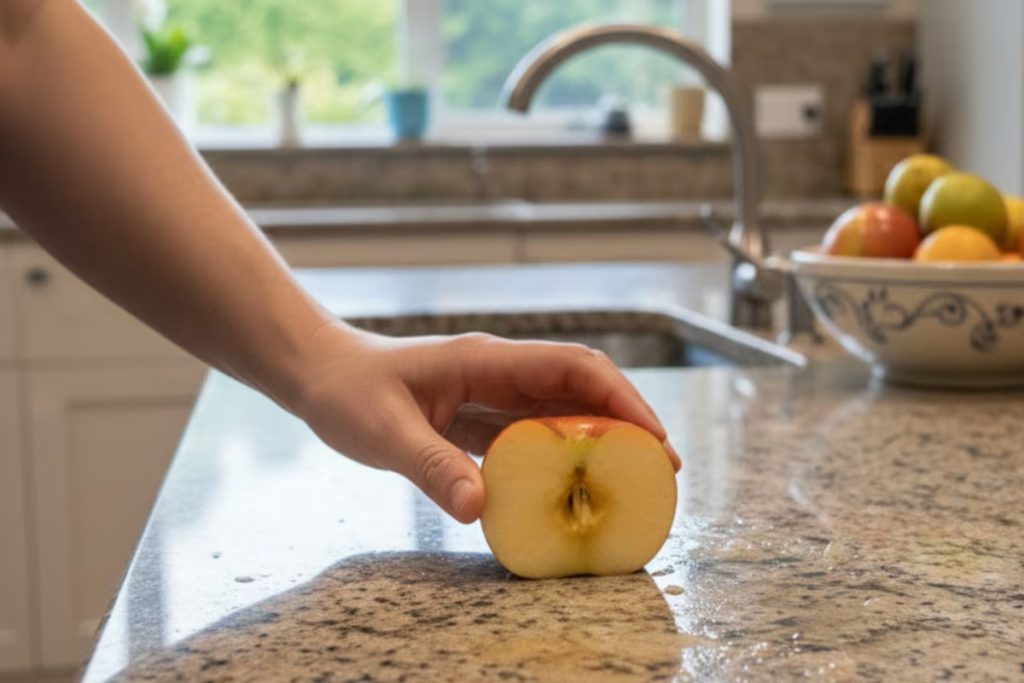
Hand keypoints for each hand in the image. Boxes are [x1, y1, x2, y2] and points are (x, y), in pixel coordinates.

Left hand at [287, 322, 679, 523]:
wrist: (320, 373)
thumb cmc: (347, 391)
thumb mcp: (383, 433)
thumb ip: (431, 467)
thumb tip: (480, 508)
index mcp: (488, 360)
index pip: (573, 368)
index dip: (621, 400)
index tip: (652, 439)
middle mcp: (501, 370)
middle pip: (583, 387)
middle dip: (628, 422)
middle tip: (661, 471)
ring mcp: (493, 390)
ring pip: (564, 409)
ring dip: (601, 440)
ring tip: (632, 481)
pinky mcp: (481, 414)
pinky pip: (535, 432)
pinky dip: (563, 455)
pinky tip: (574, 485)